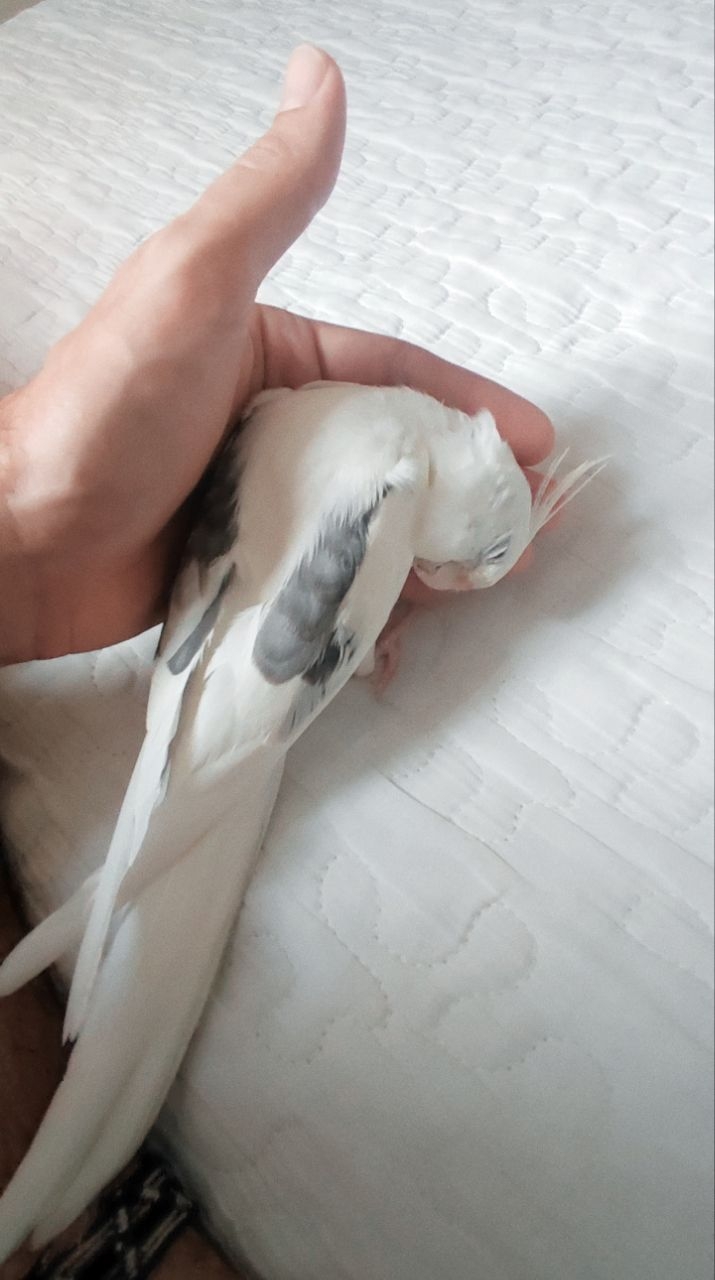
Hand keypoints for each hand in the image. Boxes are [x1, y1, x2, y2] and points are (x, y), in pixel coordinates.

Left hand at [0, 46, 552, 665]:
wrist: (22, 541)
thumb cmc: (101, 411)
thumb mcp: (191, 285)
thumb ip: (267, 199)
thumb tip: (319, 78)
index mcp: (271, 356)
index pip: (392, 371)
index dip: (468, 402)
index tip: (531, 442)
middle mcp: (272, 426)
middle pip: (393, 452)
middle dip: (465, 482)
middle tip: (525, 522)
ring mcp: (261, 502)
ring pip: (368, 520)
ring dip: (433, 545)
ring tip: (490, 573)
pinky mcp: (245, 570)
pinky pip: (326, 579)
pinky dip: (372, 597)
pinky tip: (412, 618)